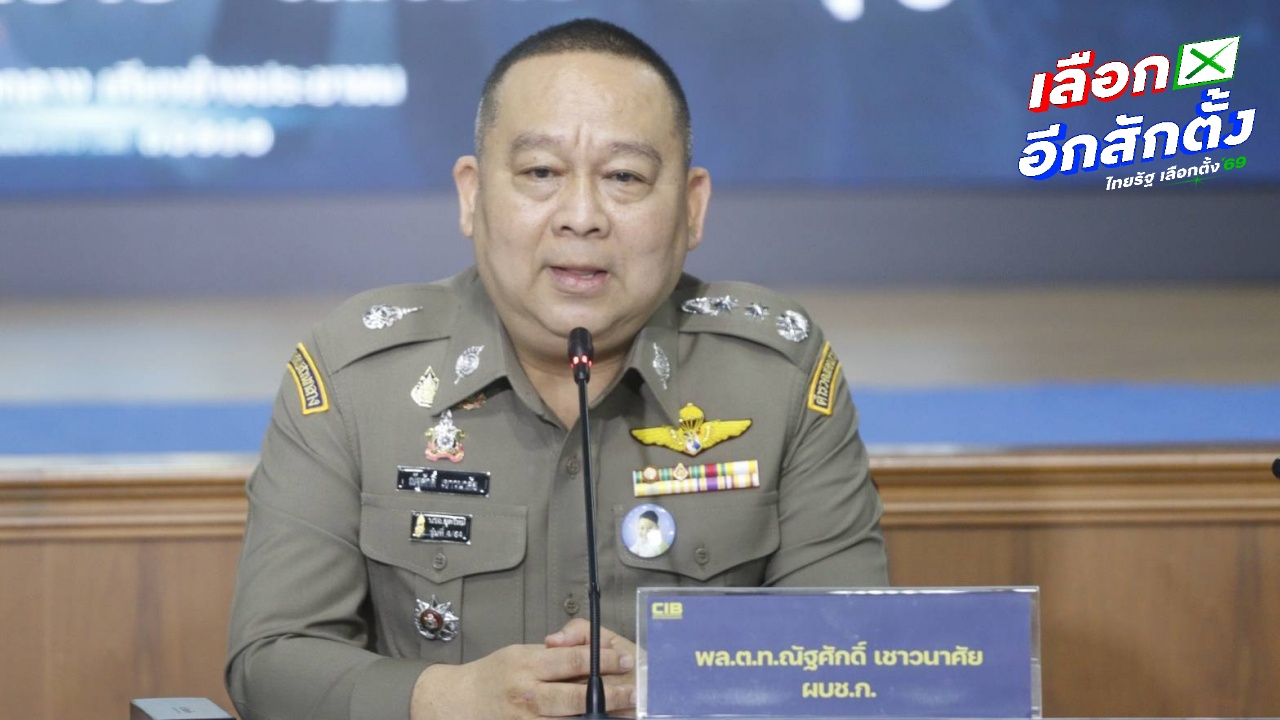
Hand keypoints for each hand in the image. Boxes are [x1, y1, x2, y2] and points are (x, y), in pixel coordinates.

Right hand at [410, 634, 633, 719]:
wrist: (457, 703)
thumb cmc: (492, 675)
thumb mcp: (520, 651)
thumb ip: (552, 651)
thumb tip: (587, 647)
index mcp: (527, 664)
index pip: (574, 659)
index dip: (605, 659)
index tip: (626, 659)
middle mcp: (527, 693)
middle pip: (578, 695)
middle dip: (612, 693)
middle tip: (636, 691)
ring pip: (571, 719)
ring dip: (599, 715)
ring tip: (623, 712)